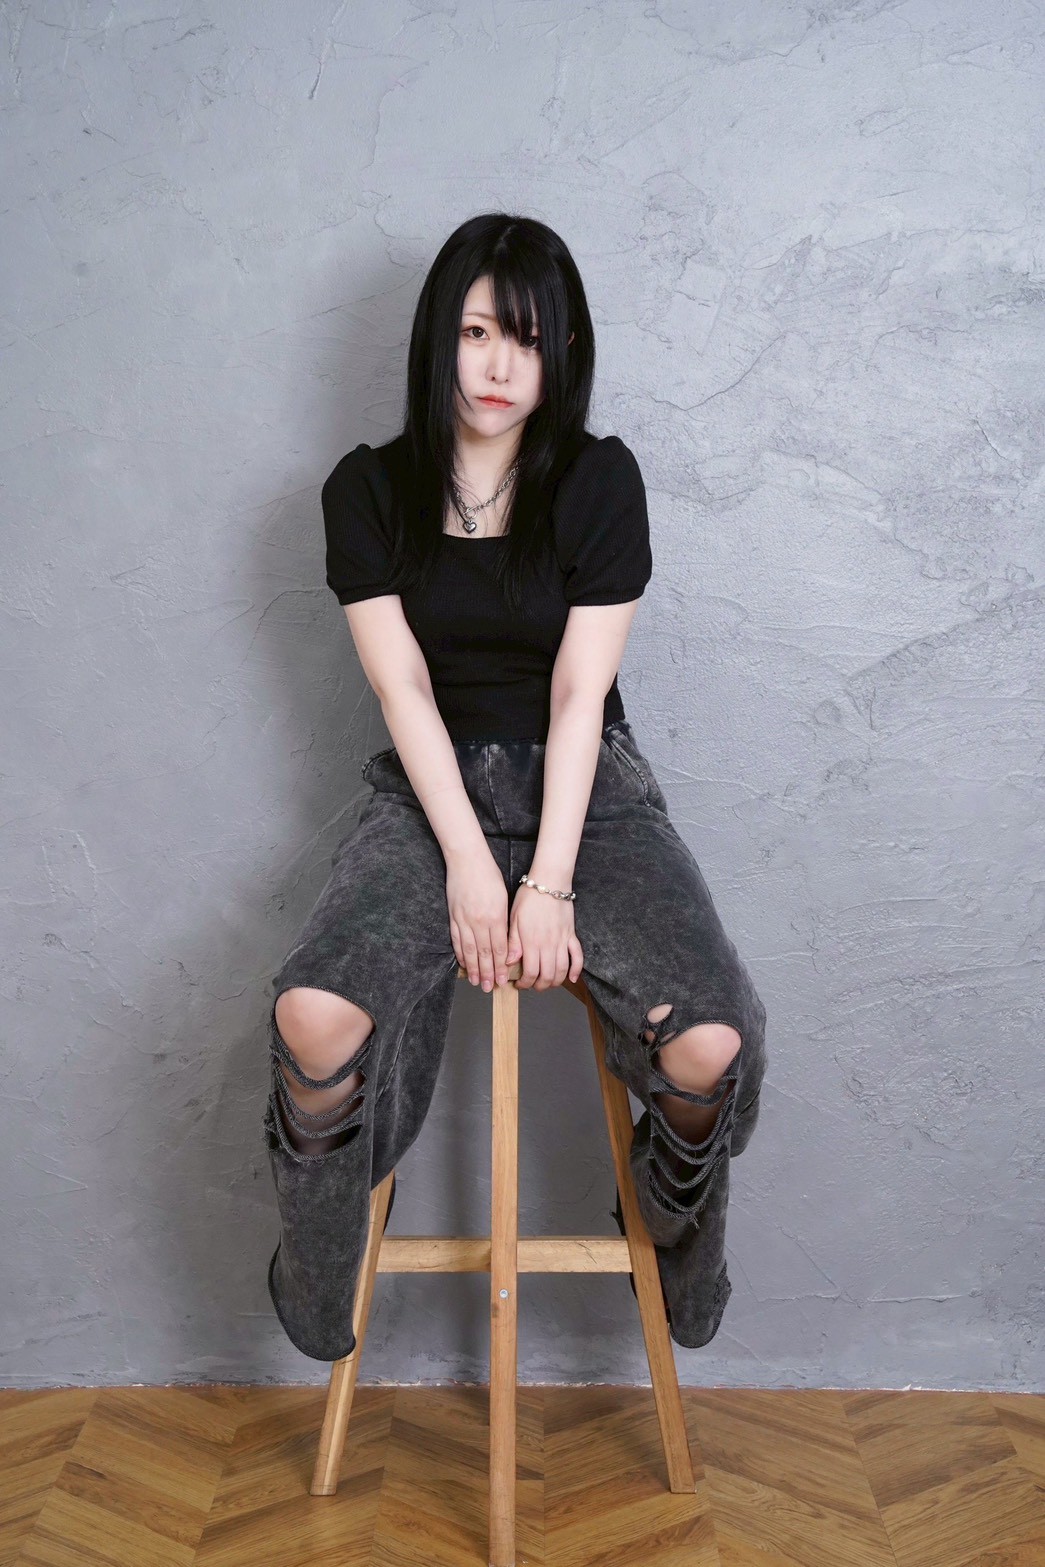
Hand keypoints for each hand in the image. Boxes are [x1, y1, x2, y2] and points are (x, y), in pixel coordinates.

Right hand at [446, 852, 510, 991]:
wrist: (467, 859)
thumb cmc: (488, 875)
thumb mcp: (503, 898)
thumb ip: (503, 920)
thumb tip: (505, 940)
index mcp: (495, 917)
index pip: (499, 949)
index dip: (501, 967)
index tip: (503, 979)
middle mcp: (479, 922)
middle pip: (484, 954)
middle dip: (487, 973)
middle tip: (489, 988)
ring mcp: (464, 920)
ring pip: (469, 950)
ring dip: (473, 968)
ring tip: (476, 982)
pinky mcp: (453, 916)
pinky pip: (456, 940)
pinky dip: (460, 954)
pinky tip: (463, 964)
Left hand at [508, 878, 584, 990]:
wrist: (550, 881)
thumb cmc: (529, 897)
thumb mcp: (514, 918)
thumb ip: (513, 942)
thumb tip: (509, 962)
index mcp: (531, 942)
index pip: (530, 972)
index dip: (524, 983)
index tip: (519, 984)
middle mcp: (548, 944)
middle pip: (547, 976)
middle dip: (539, 986)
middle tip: (532, 985)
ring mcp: (562, 941)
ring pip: (562, 970)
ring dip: (555, 982)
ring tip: (547, 983)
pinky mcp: (571, 935)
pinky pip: (577, 956)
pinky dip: (576, 969)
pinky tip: (571, 978)